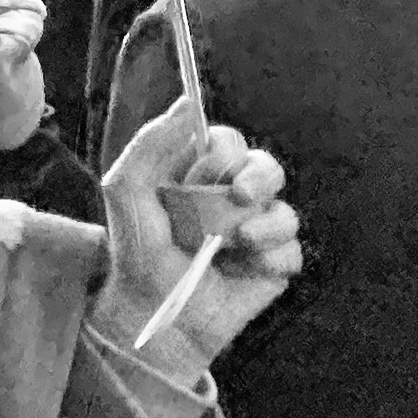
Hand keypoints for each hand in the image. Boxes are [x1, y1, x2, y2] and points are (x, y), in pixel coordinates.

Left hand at [97, 90, 301, 382]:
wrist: (156, 314)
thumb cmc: (137, 250)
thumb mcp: (126, 190)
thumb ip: (149, 144)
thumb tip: (188, 103)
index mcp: (195, 175)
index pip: (227, 142)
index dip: (224, 151)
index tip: (206, 170)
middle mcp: (227, 199)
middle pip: (266, 168)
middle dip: (259, 177)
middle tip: (239, 196)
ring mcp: (253, 232)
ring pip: (284, 211)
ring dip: (266, 224)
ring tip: (238, 242)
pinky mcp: (271, 266)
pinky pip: (292, 251)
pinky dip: (272, 258)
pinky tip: (246, 269)